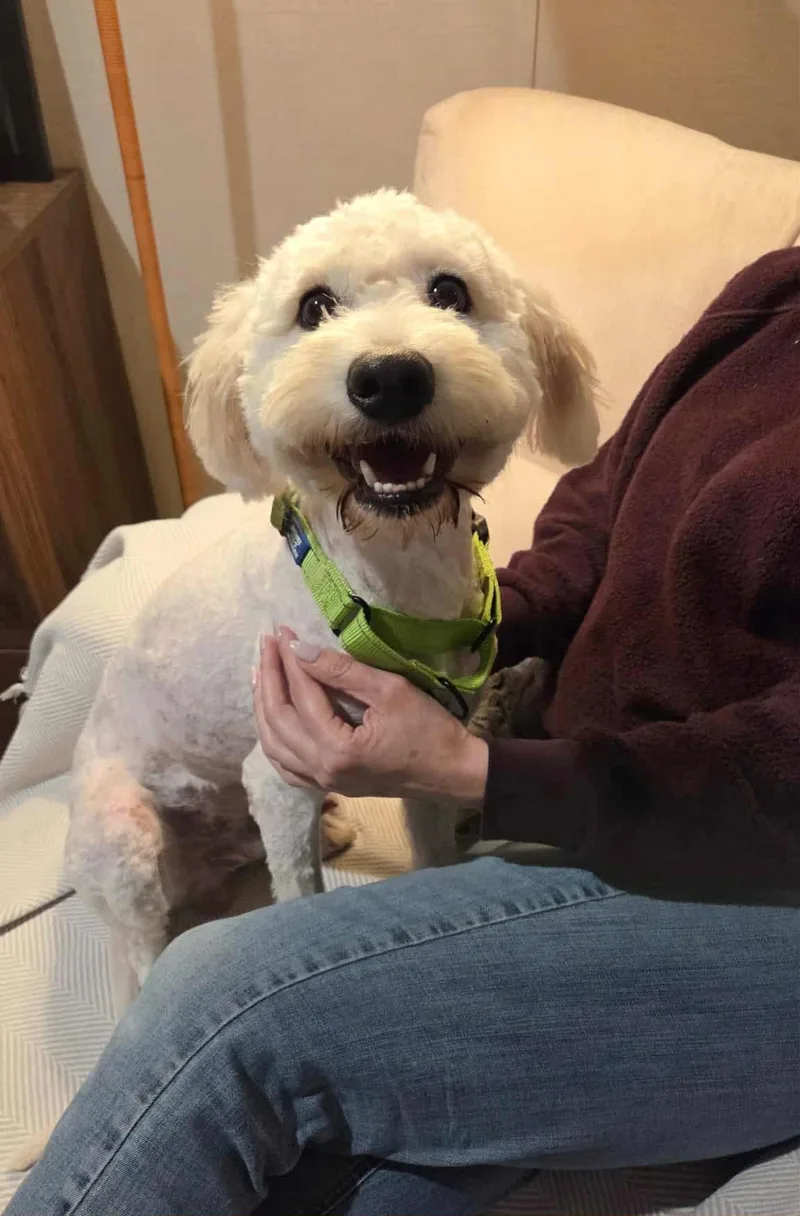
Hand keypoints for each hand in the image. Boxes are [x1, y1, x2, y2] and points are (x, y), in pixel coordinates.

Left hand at [253, 627, 488, 803]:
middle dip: (269, 677)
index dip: (290, 659)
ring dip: (263, 707)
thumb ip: (342, 671)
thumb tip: (300, 649)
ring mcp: (321, 782)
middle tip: (267, 643)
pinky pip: (285, 765)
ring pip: (273, 745)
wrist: (452, 772)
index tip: (282, 630)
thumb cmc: (429, 729)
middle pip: (277, 720)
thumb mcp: (390, 691)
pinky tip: (272, 716)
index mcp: (337, 748)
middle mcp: (321, 769)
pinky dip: (272, 738)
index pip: (302, 696)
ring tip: (261, 672)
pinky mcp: (328, 785)